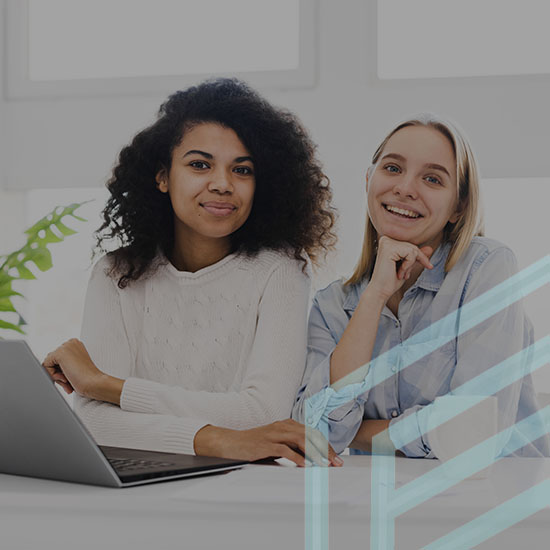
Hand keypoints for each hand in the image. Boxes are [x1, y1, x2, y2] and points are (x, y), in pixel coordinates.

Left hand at [42, 338, 115, 401]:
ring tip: (68, 380)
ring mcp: (65, 346)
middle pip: (52, 360)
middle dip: (58, 373)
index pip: (58, 357)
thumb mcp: (74, 367)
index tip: (71, 376)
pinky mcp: (59, 353)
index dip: (61, 370)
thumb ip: (63, 363)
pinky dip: (52, 375)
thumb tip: (46, 367)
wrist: (94, 383)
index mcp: (76, 344)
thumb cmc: (87, 379)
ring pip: (48, 363)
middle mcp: (71, 342)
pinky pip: (45, 365)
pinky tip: (64, 377)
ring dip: (56, 375)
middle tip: (68, 380)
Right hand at [194, 419, 342, 466]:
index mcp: (287, 424)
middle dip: (325, 449)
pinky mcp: (265, 443)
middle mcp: (282, 426)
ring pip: (300, 440)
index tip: (335, 458)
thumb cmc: (254, 445)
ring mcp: (274, 433)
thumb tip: (311, 459)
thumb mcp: (276, 444)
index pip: (312, 433)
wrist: (231, 442)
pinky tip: (304, 466)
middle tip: (336, 463)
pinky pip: (284, 449)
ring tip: (324, 464)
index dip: (325, 445)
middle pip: (310, 435)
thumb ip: (292, 447)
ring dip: (315, 453)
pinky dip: (296, 457)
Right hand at [368, 236, 432, 300]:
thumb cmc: (390, 280)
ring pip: (413, 249)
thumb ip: (416, 256)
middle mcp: (386, 240)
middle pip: (413, 247)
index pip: (410, 246)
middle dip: (415, 262)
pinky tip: (399, 272)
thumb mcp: (407, 266)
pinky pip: (410, 253)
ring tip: (402, 274)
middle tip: (407, 275)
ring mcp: (387, 243)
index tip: (429, 266)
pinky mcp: (389, 248)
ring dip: (410, 265)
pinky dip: (408, 265)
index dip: (420, 257)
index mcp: (388, 243)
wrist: (380, 291)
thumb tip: (430, 248)